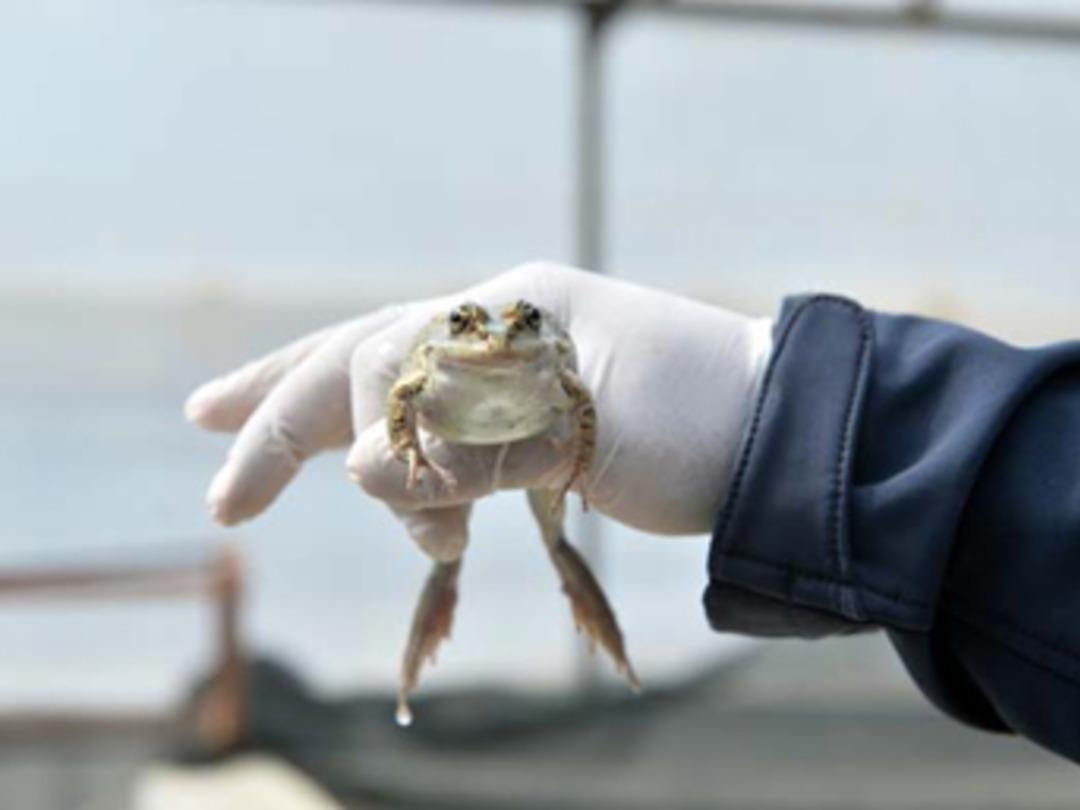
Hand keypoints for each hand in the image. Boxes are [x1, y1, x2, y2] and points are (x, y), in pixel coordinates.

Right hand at [185, 262, 772, 560]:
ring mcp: (514, 374)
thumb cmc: (706, 421)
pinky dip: (420, 483)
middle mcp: (498, 330)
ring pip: (402, 404)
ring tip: (419, 545)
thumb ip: (474, 443)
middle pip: (364, 358)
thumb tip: (369, 469)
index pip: (375, 355)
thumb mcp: (587, 427)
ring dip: (376, 474)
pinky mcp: (535, 422)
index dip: (299, 423)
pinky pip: (449, 442)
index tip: (256, 494)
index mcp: (507, 311)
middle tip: (211, 453)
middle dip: (282, 412)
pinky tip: (411, 508)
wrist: (785, 437)